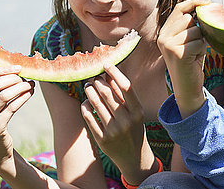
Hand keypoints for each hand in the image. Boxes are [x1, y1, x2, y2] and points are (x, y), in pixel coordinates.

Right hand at [0, 66, 34, 169]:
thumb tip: (14, 67)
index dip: (3, 69)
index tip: (18, 68)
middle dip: (13, 78)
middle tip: (26, 78)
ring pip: (5, 95)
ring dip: (21, 87)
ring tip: (31, 84)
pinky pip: (12, 107)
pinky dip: (23, 97)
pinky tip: (30, 93)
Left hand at [80, 65, 155, 184]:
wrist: (134, 158)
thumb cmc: (134, 129)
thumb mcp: (135, 113)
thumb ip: (124, 96)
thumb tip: (109, 74)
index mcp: (138, 112)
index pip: (126, 87)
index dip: (115, 73)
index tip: (106, 65)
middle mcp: (126, 121)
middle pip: (107, 93)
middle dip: (98, 82)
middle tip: (93, 78)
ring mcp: (114, 131)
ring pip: (96, 103)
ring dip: (89, 91)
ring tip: (88, 87)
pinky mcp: (102, 139)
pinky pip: (89, 117)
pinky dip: (85, 106)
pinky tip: (85, 103)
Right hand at [157, 0, 210, 116]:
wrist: (187, 88)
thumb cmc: (191, 63)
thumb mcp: (189, 41)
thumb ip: (192, 25)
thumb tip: (207, 5)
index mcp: (164, 32)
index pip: (179, 9)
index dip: (194, 2)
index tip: (208, 2)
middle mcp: (163, 37)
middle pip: (189, 19)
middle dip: (199, 29)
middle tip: (195, 45)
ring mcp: (168, 45)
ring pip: (195, 30)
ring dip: (201, 41)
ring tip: (194, 54)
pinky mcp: (178, 53)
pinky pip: (198, 42)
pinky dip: (201, 50)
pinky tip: (194, 59)